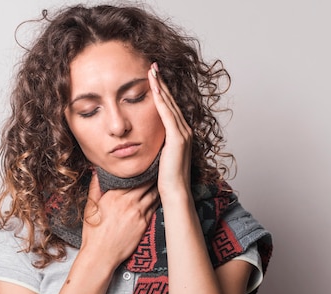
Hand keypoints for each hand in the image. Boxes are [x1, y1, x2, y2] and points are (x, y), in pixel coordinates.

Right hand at [80, 171, 158, 268]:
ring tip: (165, 177)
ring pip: (154, 193)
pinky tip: (163, 194)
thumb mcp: (90, 207)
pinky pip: (155, 206)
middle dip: (153, 174)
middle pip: (146, 182)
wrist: (101, 255)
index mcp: (114, 195)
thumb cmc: (94, 233)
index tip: (147, 161)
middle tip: (160, 165)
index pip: (132, 176)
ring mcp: (138, 212)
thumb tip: (97, 171)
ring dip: (159, 185)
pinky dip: (159, 198)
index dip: (141, 168)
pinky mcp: (145, 222)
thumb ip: (95, 187)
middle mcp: (128, 202)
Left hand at [148, 62, 192, 200]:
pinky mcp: (178, 138)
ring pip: (169, 104)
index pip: (170, 107)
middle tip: (153, 65)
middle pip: (171, 101)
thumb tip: (145, 136)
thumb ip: (158, 143)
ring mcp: (183, 133)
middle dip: (162, 82)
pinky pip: (167, 115)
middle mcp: (185, 130)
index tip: (154, 77)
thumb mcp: (161, 155)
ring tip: (152, 71)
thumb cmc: (166, 178)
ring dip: (161, 86)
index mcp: (181, 133)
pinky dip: (161, 100)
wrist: (175, 191)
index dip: (163, 91)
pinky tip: (154, 88)